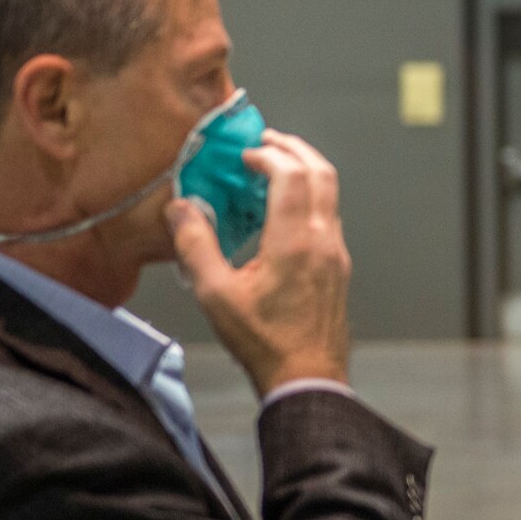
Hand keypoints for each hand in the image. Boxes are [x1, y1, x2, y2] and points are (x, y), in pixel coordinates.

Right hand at [168, 130, 351, 397]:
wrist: (307, 377)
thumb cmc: (263, 342)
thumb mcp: (215, 294)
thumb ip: (196, 244)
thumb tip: (182, 207)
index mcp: (295, 240)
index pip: (291, 174)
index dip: (268, 154)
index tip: (243, 154)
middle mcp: (323, 240)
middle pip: (321, 172)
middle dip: (292, 149)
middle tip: (263, 143)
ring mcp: (336, 252)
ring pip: (330, 193)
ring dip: (304, 171)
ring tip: (272, 168)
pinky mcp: (338, 266)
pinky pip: (328, 215)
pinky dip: (309, 196)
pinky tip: (283, 209)